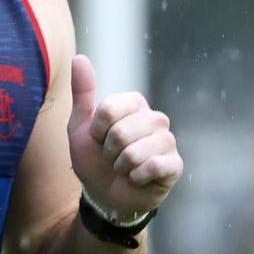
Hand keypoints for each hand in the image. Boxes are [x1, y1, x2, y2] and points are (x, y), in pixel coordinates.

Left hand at [66, 54, 182, 219]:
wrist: (105, 196)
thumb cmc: (94, 159)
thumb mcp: (80, 127)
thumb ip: (82, 93)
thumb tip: (79, 57)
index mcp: (133, 104)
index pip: (109, 108)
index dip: (97, 130)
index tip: (97, 138)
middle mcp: (154, 118)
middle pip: (120, 131)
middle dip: (108, 151)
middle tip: (111, 157)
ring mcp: (167, 141)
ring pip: (135, 152)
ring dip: (120, 166)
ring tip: (124, 168)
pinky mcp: (174, 164)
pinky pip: (153, 167)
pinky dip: (136, 177)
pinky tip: (137, 178)